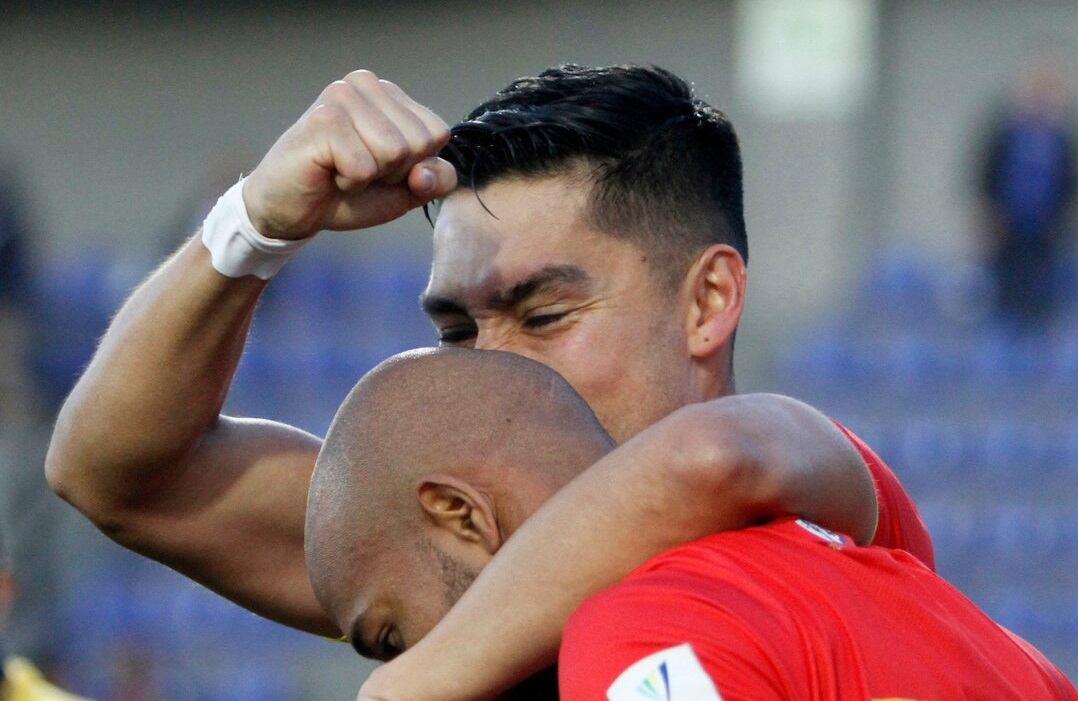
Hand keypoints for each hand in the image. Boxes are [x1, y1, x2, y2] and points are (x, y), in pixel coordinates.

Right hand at [242, 70, 456, 239]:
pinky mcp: (323, 119)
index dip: (415, 165)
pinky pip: (364, 167)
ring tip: (342, 169)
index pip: (438, 133)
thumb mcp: (406, 191)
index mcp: (389, 93)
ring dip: (370, 177)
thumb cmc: (348, 193)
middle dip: (393, 172)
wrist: (292, 209)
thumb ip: (436, 179)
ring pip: (395, 152)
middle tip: (357, 169)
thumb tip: (424, 172)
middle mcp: (366, 84)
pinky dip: (349, 182)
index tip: (380, 167)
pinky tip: (328, 172)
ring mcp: (342, 96)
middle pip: (419, 142)